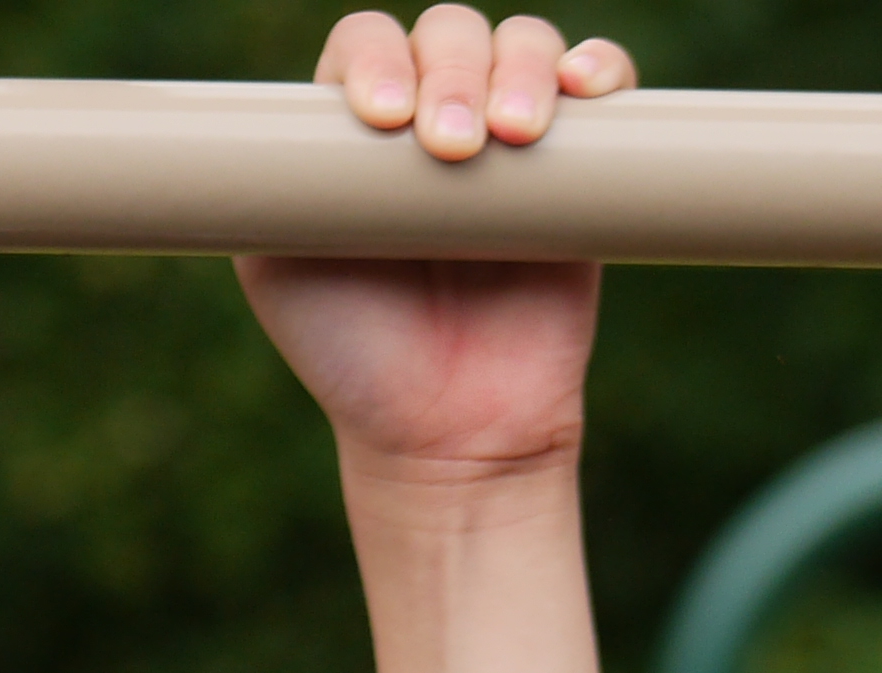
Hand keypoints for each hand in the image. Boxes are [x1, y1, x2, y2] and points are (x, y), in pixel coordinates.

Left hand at [239, 14, 635, 474]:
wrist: (450, 425)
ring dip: (521, 68)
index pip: (363, 45)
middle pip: (446, 32)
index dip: (375, 61)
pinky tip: (589, 89)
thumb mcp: (280, 266)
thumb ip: (277, 186)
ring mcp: (506, 133)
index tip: (383, 122)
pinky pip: (604, 80)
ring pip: (523, 42)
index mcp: (350, 132)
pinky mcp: (582, 161)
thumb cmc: (354, 352)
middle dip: (451, 72)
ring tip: (512, 139)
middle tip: (450, 150)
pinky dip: (602, 67)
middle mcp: (429, 117)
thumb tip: (289, 120)